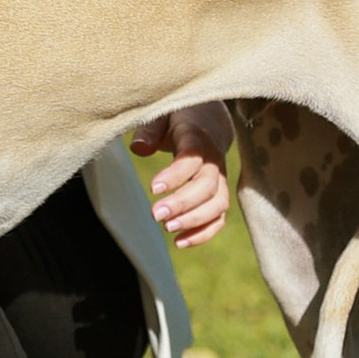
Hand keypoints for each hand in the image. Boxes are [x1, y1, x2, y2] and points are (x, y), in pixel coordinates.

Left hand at [132, 106, 230, 248]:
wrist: (209, 122)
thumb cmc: (177, 118)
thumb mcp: (161, 115)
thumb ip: (149, 131)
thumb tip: (139, 149)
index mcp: (197, 138)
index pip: (191, 159)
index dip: (175, 175)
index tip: (153, 188)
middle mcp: (214, 161)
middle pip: (207, 186)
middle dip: (182, 203)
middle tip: (155, 215)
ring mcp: (220, 180)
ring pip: (217, 204)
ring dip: (194, 221)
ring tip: (167, 229)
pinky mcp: (219, 195)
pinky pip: (218, 218)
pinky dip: (203, 233)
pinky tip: (179, 242)